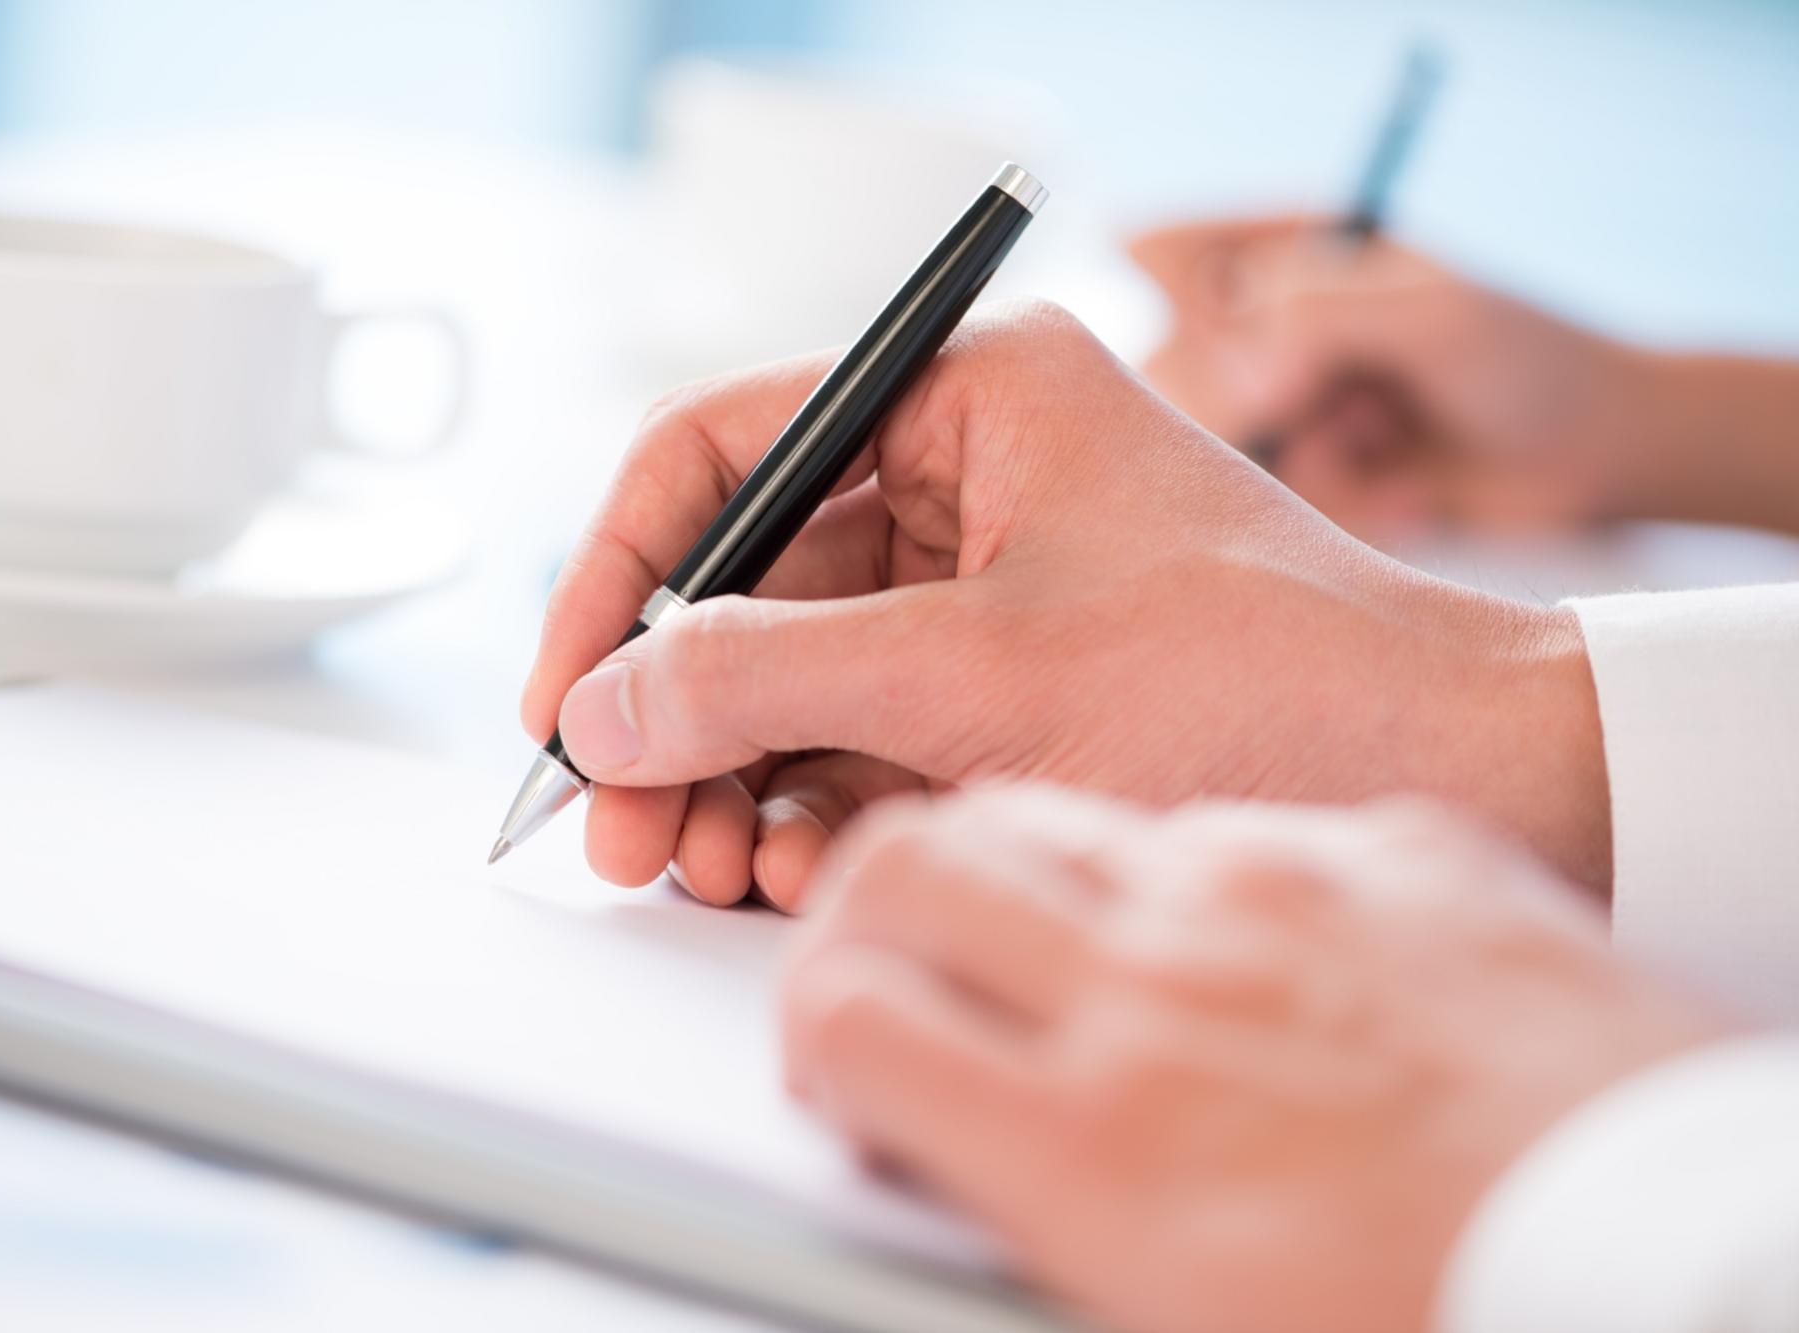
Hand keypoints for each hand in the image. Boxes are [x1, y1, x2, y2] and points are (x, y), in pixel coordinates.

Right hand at [522, 301, 1609, 910]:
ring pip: (791, 672)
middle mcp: (965, 477)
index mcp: (968, 396)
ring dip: (730, 775)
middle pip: (745, 581)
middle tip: (617, 826)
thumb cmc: (1262, 680)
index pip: (723, 450)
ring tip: (698, 868)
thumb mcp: (982, 673)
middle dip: (674, 712)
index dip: (618, 574)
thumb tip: (600, 707)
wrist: (1445, 778)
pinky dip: (806, 804)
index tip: (567, 694)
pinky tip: (782, 869)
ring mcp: (981, 588)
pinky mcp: (1001, 686)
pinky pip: (854, 733)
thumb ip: (763, 677)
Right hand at [781, 788, 1727, 1332]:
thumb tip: (940, 1147)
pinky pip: (1225, 825)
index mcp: (1098, 1146)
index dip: (810, 1023)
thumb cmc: (1451, 1318)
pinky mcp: (1399, 859)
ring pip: (1049, 811)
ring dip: (997, 860)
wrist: (1704, 1262)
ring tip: (1020, 924)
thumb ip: (1021, 1207)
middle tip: (877, 954)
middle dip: (855, 902)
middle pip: (907, 866)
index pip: (848, 1015)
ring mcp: (1287, 900)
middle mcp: (1168, 993)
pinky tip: (1211, 930)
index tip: (835, 1048)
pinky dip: (1172, 863)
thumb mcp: (1173, 1319)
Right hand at [1129, 216, 1639, 543]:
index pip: (1167, 257)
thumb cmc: (1530, 360)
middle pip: (1173, 363)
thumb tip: (1238, 387)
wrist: (1599, 456)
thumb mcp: (1430, 313)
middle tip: (1329, 408)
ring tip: (1383, 441)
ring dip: (1304, 456)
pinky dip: (1339, 504)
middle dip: (1252, 399)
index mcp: (1294, 252)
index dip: (1196, 313)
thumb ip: (1318, 321)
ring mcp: (1285, 404)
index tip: (1262, 354)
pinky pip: (1266, 504)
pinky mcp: (1307, 478)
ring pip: (1213, 443)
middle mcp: (1272, 325)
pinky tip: (1407, 491)